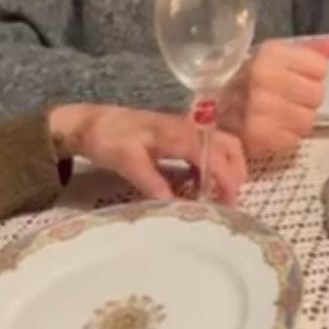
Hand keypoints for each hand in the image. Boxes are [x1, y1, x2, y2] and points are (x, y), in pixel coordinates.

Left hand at [48, 103, 245, 203]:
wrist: (92, 122)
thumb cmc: (108, 139)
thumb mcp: (127, 162)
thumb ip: (151, 182)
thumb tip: (174, 207)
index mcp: (177, 133)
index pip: (213, 155)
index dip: (225, 179)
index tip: (227, 204)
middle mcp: (187, 128)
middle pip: (228, 144)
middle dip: (236, 172)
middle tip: (230, 201)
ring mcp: (185, 129)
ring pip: (221, 144)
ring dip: (227, 168)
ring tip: (219, 196)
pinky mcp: (179, 134)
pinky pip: (207, 148)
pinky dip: (213, 165)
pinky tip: (201, 186)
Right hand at [221, 37, 328, 155]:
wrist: (212, 108)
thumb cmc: (248, 80)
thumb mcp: (275, 58)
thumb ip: (308, 51)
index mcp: (270, 53)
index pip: (320, 68)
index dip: (312, 76)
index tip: (298, 78)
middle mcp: (263, 76)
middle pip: (316, 95)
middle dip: (306, 100)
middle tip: (288, 100)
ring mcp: (258, 107)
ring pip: (307, 120)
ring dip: (296, 121)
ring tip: (279, 115)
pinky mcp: (256, 135)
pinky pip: (292, 140)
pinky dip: (284, 138)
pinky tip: (271, 128)